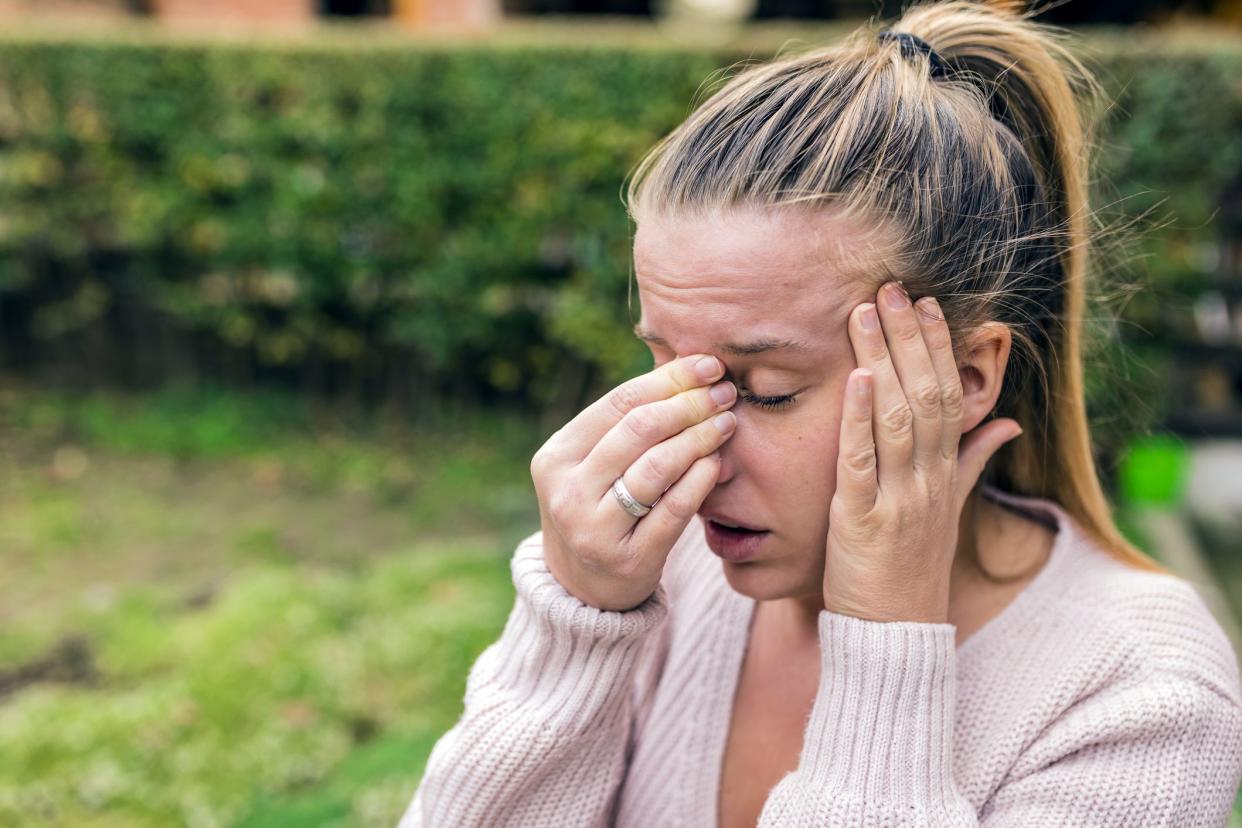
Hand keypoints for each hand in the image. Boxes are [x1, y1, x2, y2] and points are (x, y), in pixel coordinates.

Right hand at [530, 354, 737, 611]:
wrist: (582, 590)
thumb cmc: (598, 510)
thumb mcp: (592, 467)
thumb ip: (625, 425)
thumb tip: (688, 368)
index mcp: (556, 458)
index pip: (618, 403)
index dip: (668, 380)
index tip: (708, 365)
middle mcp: (567, 492)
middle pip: (639, 430)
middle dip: (689, 404)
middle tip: (725, 393)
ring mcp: (595, 530)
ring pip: (656, 468)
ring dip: (699, 438)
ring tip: (726, 423)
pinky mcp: (628, 561)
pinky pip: (673, 511)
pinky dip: (699, 481)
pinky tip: (717, 463)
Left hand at [824, 281, 1022, 623]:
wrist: (896, 636)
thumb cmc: (912, 570)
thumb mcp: (949, 512)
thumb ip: (973, 463)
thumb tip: (1008, 424)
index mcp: (947, 475)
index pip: (950, 397)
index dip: (938, 348)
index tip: (925, 305)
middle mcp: (930, 481)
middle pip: (927, 395)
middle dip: (909, 339)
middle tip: (891, 288)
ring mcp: (900, 499)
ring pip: (898, 418)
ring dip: (883, 360)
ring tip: (866, 313)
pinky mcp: (862, 521)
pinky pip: (863, 462)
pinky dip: (860, 418)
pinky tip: (856, 378)